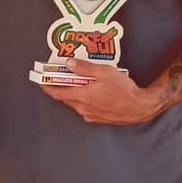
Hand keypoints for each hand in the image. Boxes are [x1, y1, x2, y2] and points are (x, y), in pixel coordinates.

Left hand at [43, 59, 159, 125]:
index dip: (47, 87)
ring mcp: (90, 115)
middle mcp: (83, 108)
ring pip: (75, 103)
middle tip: (60, 77)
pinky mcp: (98, 118)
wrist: (139, 107)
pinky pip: (85, 108)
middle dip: (61, 87)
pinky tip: (91, 92)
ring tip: (78, 82)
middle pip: (65, 98)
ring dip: (73, 93)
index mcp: (82, 96)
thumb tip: (70, 64)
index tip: (41, 81)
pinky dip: (83, 99)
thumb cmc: (124, 90)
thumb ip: (85, 67)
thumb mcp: (104, 72)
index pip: (57, 93)